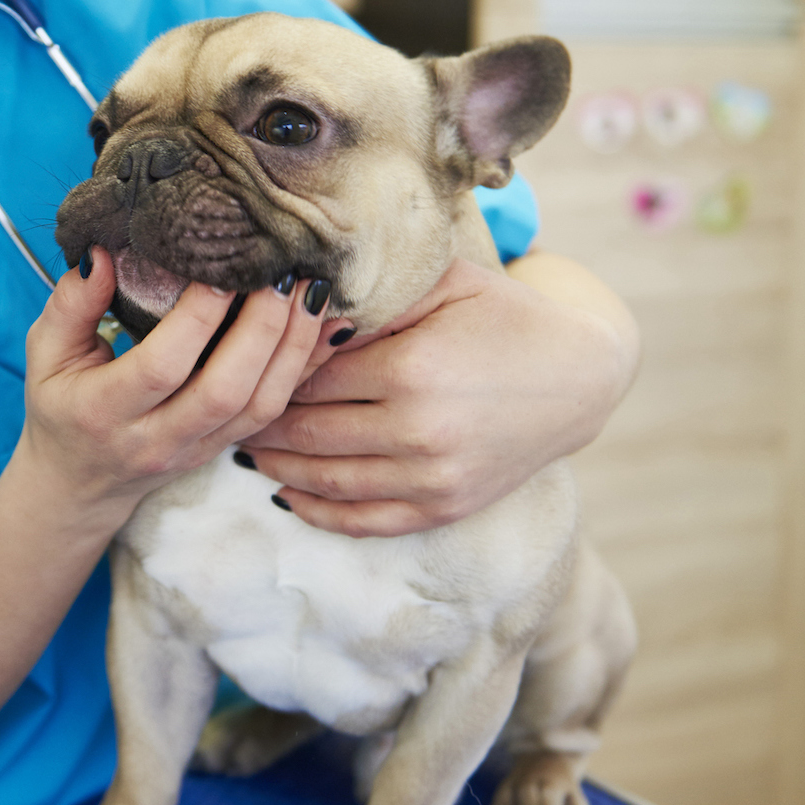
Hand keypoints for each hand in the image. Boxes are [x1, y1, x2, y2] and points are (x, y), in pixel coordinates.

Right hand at [19, 247, 347, 513]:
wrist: (80, 482)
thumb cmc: (62, 405)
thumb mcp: (46, 353)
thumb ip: (70, 303)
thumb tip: (103, 251)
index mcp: (103, 412)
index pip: (161, 366)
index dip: (198, 315)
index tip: (222, 265)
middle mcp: (154, 438)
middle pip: (224, 389)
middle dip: (262, 326)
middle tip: (281, 271)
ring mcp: (195, 450)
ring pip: (260, 406)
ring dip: (294, 346)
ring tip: (308, 289)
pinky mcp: (223, 450)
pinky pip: (275, 414)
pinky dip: (305, 368)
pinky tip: (322, 326)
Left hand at [237, 254, 638, 536]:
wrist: (579, 377)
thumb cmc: (501, 317)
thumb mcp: (441, 284)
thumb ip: (370, 293)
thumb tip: (296, 304)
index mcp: (410, 368)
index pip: (307, 377)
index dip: (269, 372)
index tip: (241, 364)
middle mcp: (418, 431)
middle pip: (306, 431)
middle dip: (260, 422)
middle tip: (226, 409)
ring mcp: (432, 478)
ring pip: (325, 480)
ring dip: (276, 466)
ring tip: (244, 448)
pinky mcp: (444, 508)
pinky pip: (363, 521)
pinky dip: (316, 511)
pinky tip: (285, 494)